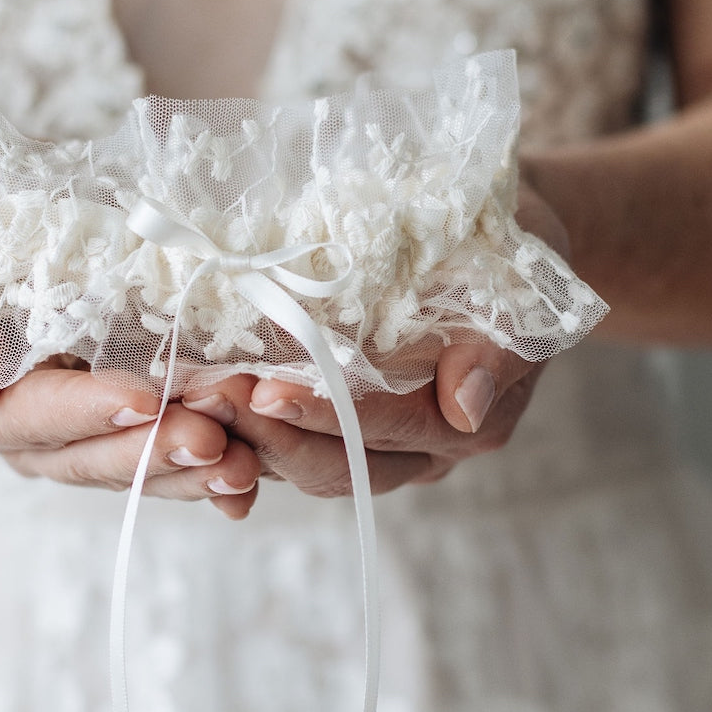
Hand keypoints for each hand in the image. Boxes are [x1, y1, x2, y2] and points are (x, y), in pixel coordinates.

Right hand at [0, 360, 260, 518]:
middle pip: (90, 458)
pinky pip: (164, 468)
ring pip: (134, 471)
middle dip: (154, 450)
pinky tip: (247, 487)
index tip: (143, 402)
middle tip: (211, 439)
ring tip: (242, 466)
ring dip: (190, 470)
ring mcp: (78, 447)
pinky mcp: (124, 443)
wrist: (0, 265)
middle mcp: (28, 441)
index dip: (87, 413)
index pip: (32, 416)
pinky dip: (206, 476)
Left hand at [182, 182, 567, 497]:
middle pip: (339, 466)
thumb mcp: (519, 276)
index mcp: (469, 419)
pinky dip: (247, 436)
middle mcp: (424, 448)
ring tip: (192, 400)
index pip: (389, 429)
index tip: (266, 392)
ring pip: (307, 466)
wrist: (501, 244)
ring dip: (247, 438)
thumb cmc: (507, 246)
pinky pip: (295, 447)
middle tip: (207, 399)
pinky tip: (198, 409)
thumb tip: (466, 406)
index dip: (328, 413)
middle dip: (269, 435)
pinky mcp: (349, 430)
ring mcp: (385, 446)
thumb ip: (499, 344)